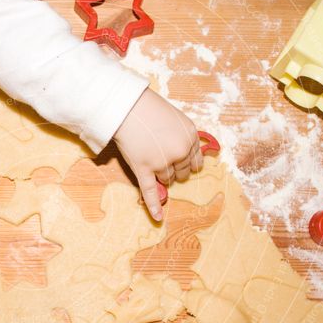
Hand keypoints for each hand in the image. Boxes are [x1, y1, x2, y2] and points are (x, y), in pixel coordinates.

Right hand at [114, 88, 202, 220]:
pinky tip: (158, 218)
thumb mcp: (176, 119)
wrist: (126, 105)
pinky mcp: (144, 168)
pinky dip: (154, 206)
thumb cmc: (149, 108)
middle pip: (182, 173)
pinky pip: (151, 191)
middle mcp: (180, 151)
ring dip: (161, 175)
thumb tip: (184, 158)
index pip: (196, 162)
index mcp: (191, 137)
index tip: (179, 163)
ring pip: (167, 180)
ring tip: (148, 157)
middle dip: (173, 170)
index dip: (186, 163)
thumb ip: (183, 137)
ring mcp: (162, 161)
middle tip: (160, 157)